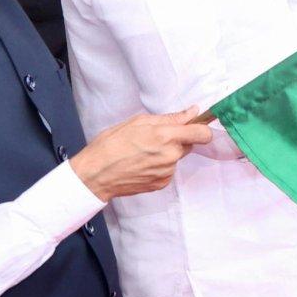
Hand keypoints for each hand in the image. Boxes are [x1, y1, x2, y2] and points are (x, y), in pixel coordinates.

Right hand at [70, 110, 212, 201]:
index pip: (202, 133)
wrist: (94, 175)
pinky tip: (141, 164)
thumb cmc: (110, 145)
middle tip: (155, 138)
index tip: (196, 125)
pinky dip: (160, 165)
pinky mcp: (162, 183)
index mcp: (166, 137)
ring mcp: (167, 172)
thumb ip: (169, 118)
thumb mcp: (137, 122)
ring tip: (143, 152)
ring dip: (167, 153)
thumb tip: (192, 112)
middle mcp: (171, 155)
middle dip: (178, 139)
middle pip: (189, 144)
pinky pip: (169, 170)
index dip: (202, 128)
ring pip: (177, 157)